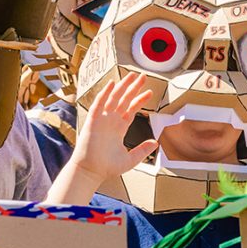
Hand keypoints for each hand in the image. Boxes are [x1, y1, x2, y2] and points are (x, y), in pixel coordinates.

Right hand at [56, 72, 157, 201]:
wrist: (91, 172)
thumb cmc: (106, 167)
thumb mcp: (131, 159)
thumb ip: (142, 150)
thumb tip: (155, 142)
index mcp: (119, 128)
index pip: (131, 109)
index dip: (140, 99)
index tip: (149, 92)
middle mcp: (111, 121)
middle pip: (124, 99)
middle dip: (133, 87)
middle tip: (142, 76)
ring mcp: (102, 120)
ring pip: (113, 98)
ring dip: (122, 86)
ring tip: (131, 76)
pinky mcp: (93, 121)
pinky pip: (98, 104)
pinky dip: (104, 94)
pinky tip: (111, 84)